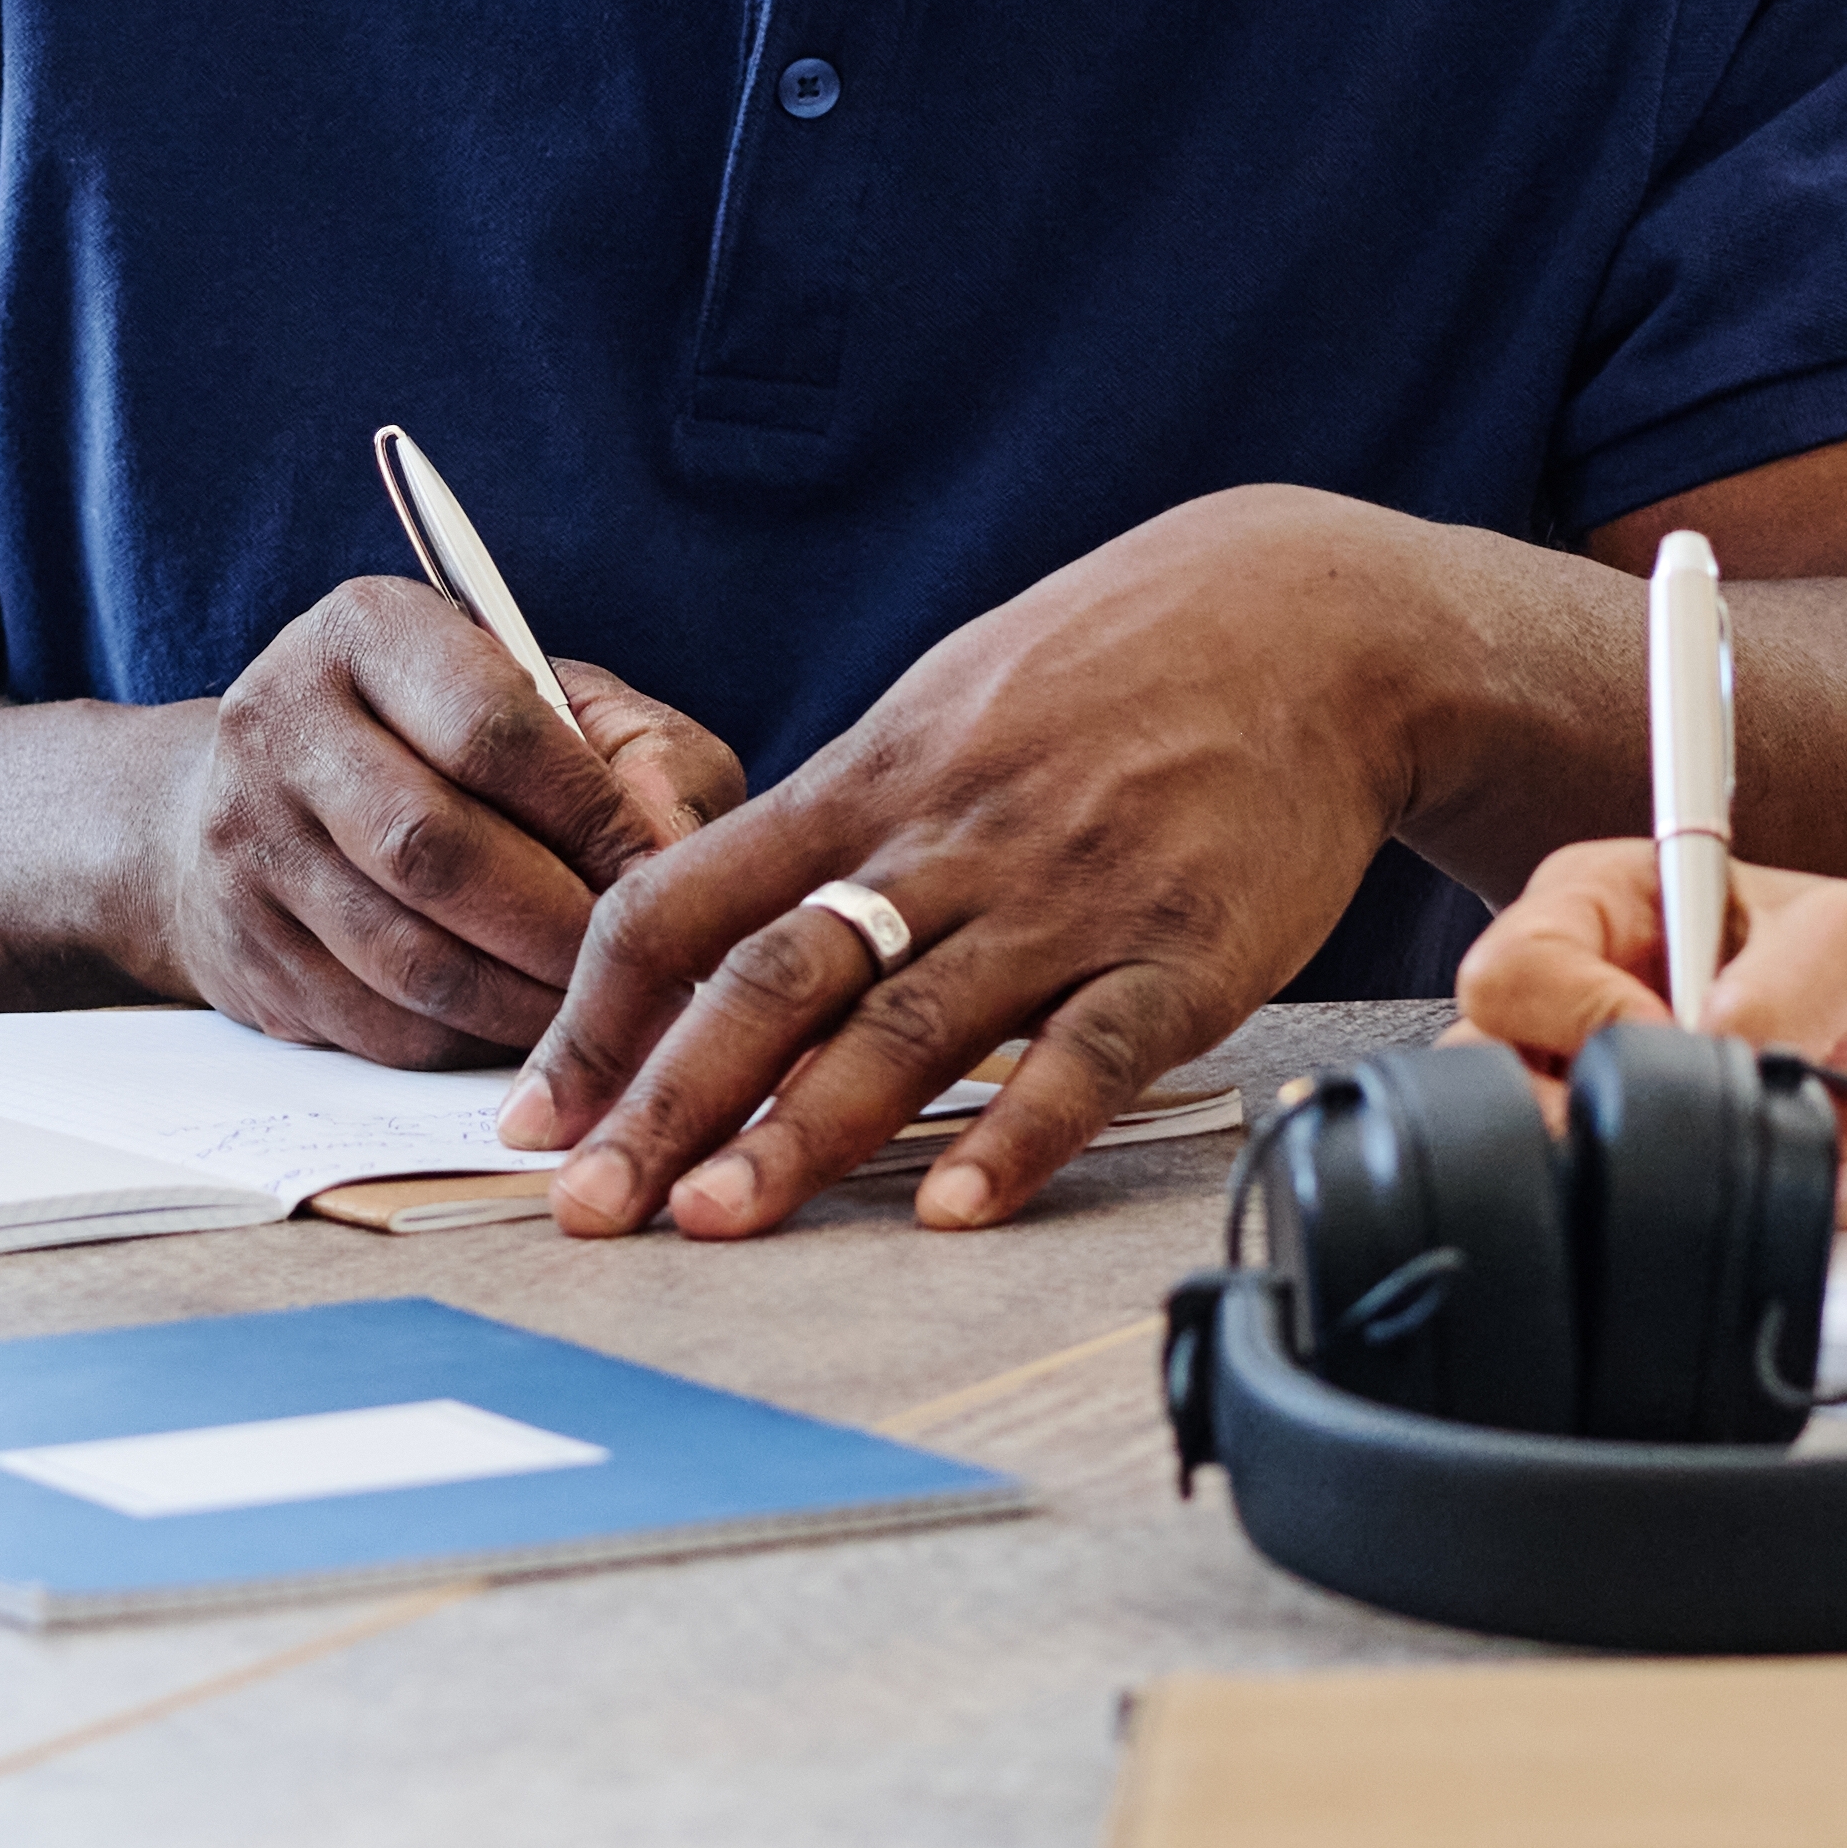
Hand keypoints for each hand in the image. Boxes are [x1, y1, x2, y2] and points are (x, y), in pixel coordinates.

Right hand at [144, 586, 744, 1064]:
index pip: (491, 730)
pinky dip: (467, 1045)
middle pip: (435, 851)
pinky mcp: (241, 946)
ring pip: (405, 956)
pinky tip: (525, 1038)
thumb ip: (644, 756)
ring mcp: (244, 839)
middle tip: (643, 971)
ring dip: (523, 1004)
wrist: (267, 796)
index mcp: (369, 630)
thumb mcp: (558, 703)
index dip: (592, 816)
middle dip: (560, 928)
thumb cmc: (453, 743)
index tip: (665, 876)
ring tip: (602, 1015)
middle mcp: (282, 722)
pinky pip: (374, 1024)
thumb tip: (673, 855)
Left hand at [519, 495, 1413, 1237]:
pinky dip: (1018, 1133)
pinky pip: (1087, 1052)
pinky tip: (956, 1205)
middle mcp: (944, 840)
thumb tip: (715, 936)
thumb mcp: (942, 710)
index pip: (686, 901)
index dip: (598, 1015)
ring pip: (908, 1024)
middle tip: (588, 1207)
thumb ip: (836, 826)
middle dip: (666, 1100)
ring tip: (721, 1221)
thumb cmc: (1107, 675)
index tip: (537, 1118)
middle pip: (772, 975)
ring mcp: (1064, 896)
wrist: (1310, 626)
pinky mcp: (1184, 951)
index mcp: (866, 782)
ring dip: (804, 1130)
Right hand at [1450, 844, 1846, 1223]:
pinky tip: (1784, 1182)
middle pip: (1488, 1072)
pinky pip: (1631, 1231)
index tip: (1670, 1026)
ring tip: (1746, 1135)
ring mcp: (1621, 1108)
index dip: (1580, 1012)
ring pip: (1538, 1162)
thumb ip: (1778, 981)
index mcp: (1606, 912)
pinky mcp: (1666, 1188)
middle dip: (1582, 1104)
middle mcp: (1591, 1008)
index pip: (1516, 969)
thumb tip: (1711, 1046)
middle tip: (1691, 1104)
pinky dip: (1708, 1222)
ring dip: (1640, 1166)